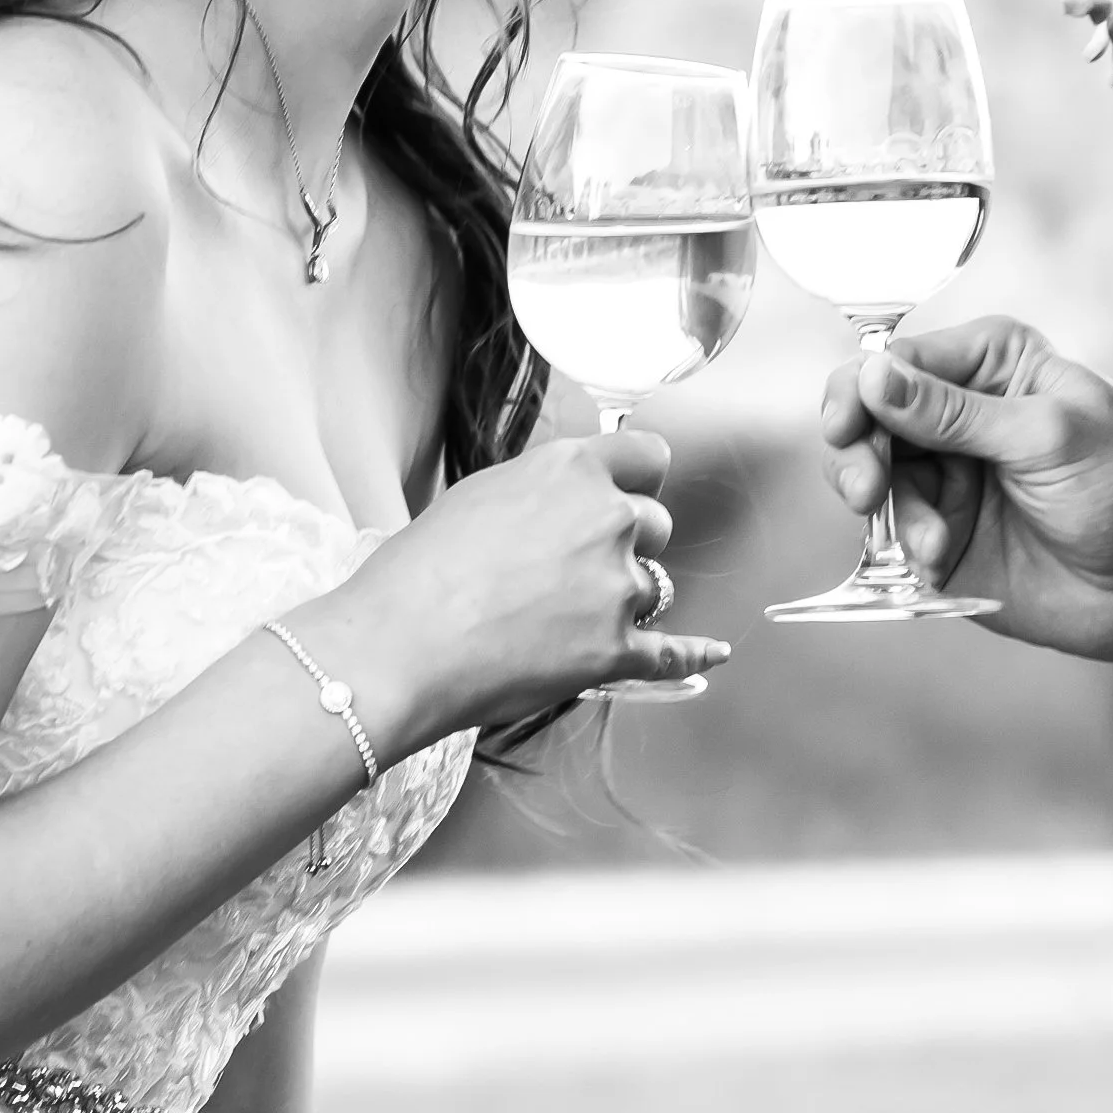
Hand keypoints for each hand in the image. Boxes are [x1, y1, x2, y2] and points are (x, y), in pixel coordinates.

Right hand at [320, 427, 726, 746]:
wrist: (400, 644)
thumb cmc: (418, 571)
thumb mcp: (480, 495)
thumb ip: (540, 492)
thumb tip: (561, 505)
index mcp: (572, 471)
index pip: (648, 458)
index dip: (638, 480)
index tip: (629, 494)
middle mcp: (609, 520)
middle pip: (656, 524)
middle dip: (628, 543)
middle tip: (573, 569)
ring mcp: (617, 588)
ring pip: (653, 585)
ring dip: (624, 597)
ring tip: (566, 617)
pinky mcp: (615, 651)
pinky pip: (671, 653)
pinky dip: (694, 655)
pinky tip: (712, 654)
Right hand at [822, 316, 1112, 690]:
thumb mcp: (1045, 437)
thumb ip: (954, 412)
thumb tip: (873, 376)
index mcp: (993, 365)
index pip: (900, 359)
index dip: (861, 389)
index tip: (848, 426)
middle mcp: (960, 413)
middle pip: (869, 414)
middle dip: (856, 450)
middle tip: (864, 489)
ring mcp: (949, 474)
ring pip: (872, 474)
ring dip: (887, 508)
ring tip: (928, 541)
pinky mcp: (942, 532)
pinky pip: (891, 532)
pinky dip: (904, 546)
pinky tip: (938, 560)